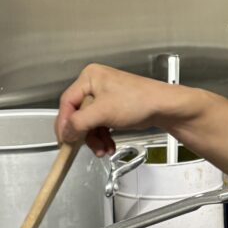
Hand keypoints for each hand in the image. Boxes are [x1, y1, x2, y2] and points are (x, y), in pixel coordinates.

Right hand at [56, 63, 184, 157]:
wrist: (163, 107)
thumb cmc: (138, 101)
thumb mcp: (102, 112)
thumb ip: (79, 123)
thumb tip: (65, 133)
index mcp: (89, 78)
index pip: (67, 102)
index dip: (64, 123)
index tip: (64, 140)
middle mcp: (94, 84)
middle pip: (78, 114)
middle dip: (83, 134)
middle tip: (84, 147)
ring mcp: (104, 97)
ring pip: (89, 123)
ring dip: (94, 139)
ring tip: (102, 150)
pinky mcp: (112, 108)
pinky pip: (100, 125)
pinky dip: (103, 137)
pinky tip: (108, 146)